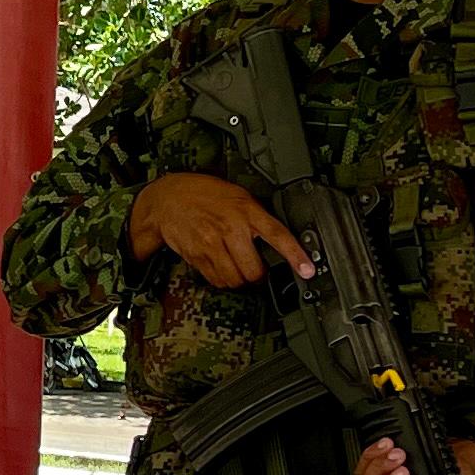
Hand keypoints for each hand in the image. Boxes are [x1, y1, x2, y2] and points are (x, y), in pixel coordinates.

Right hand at [126, 172, 311, 286]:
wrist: (166, 198)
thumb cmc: (204, 194)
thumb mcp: (237, 196)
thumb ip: (257, 216)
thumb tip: (278, 240)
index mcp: (245, 210)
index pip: (277, 235)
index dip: (295, 255)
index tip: (307, 270)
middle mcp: (229, 228)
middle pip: (254, 270)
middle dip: (258, 275)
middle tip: (258, 269)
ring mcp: (211, 244)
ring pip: (235, 280)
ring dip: (240, 280)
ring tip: (237, 267)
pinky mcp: (196, 256)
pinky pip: (217, 280)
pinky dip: (222, 279)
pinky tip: (220, 265)